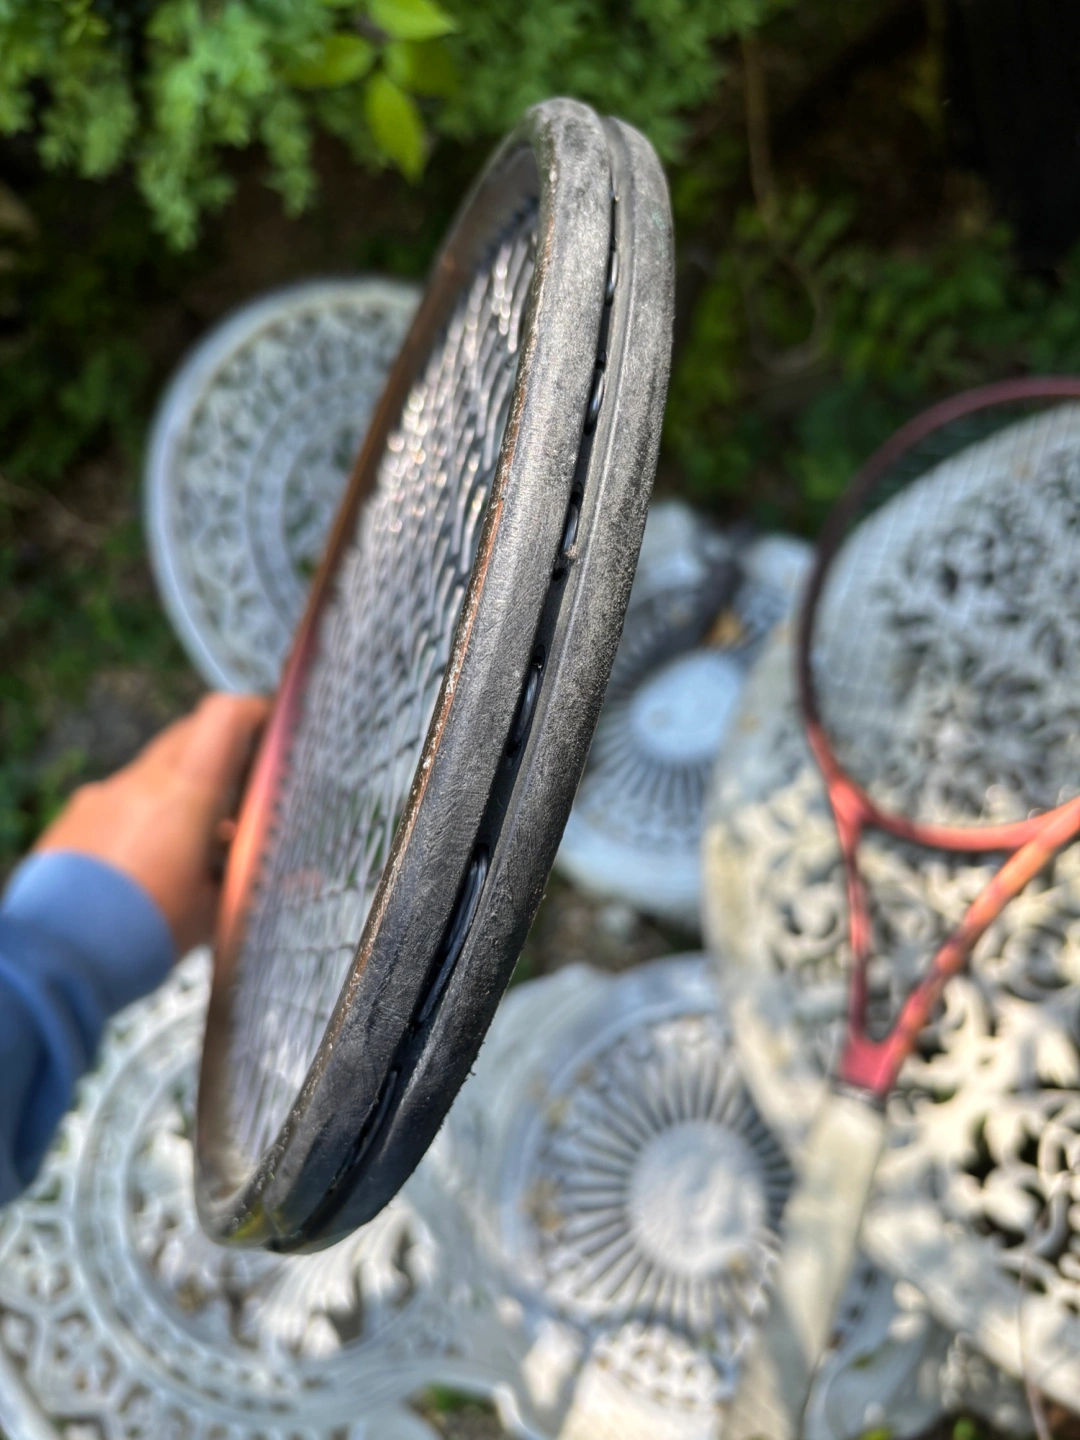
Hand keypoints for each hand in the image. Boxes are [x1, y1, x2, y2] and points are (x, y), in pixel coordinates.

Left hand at [35, 693, 269, 953]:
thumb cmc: (140, 934)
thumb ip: (256, 884)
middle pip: (190, 735)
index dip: (254, 712)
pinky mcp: (76, 817)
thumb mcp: (212, 912)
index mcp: (186, 793)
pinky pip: (119, 799)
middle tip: (241, 793)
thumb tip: (308, 882)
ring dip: (180, 790)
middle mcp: (142, 781)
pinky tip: (146, 863)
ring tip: (193, 844)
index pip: (226, 716)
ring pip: (154, 770)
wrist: (56, 957)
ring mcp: (104, 796)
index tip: (272, 727)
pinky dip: (142, 815)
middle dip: (220, 755)